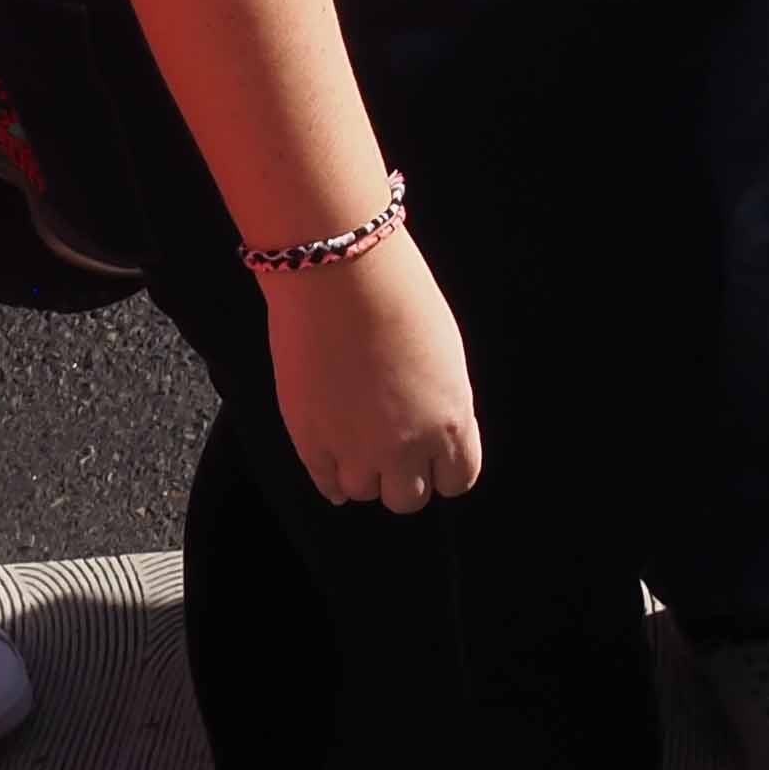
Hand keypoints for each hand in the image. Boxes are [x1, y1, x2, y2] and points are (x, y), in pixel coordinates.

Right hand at [266, 227, 482, 509]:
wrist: (340, 271)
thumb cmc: (399, 296)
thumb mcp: (445, 354)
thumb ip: (442, 403)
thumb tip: (432, 430)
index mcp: (450, 421)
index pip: (457, 479)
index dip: (443, 466)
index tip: (432, 453)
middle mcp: (405, 446)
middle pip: (408, 498)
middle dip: (402, 475)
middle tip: (391, 447)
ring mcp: (354, 447)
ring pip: (364, 492)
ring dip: (363, 471)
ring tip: (357, 437)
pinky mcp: (310, 440)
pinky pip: (326, 483)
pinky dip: (331, 477)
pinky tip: (333, 462)